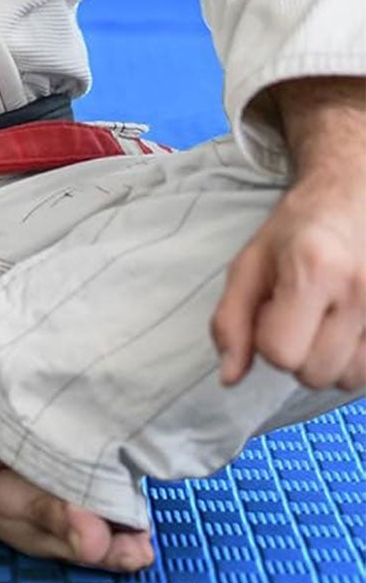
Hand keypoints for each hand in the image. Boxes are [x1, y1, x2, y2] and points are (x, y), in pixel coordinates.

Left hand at [212, 173, 365, 391]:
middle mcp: (360, 293)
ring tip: (325, 321)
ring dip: (329, 361)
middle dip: (297, 353)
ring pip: (348, 381)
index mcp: (314, 270)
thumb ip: (231, 320)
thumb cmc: (296, 232)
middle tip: (299, 315)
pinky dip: (355, 361)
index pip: (281, 352)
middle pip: (315, 373)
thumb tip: (229, 378)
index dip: (267, 339)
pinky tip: (347, 330)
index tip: (271, 312)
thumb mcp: (250, 265)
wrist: (354, 201)